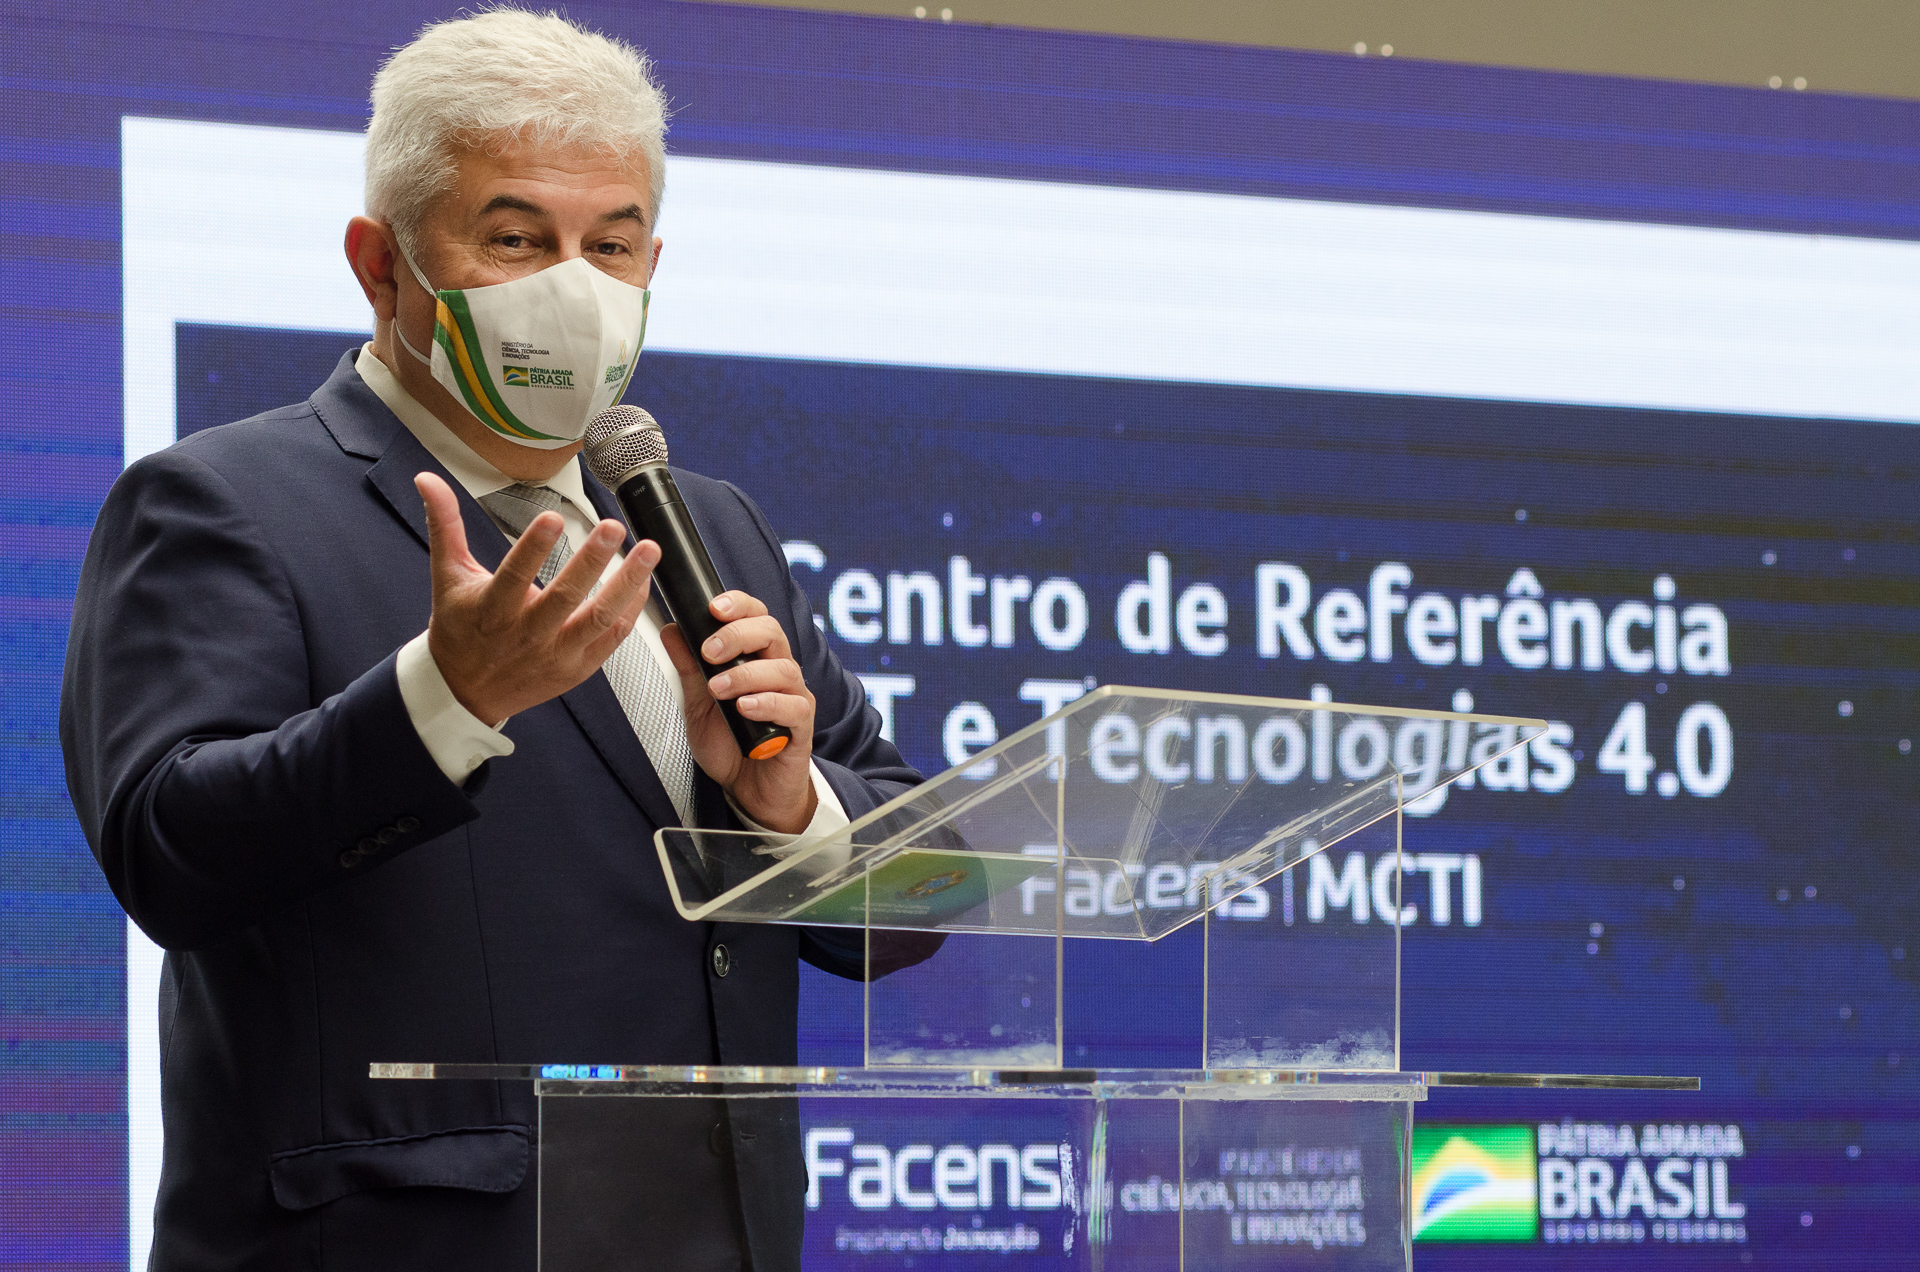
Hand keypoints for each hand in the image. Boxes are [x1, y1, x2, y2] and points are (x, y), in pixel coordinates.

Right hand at [416, 472, 658, 723]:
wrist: (466, 692)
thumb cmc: (460, 630)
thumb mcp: (448, 578)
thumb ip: (445, 526)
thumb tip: (428, 480)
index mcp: (491, 610)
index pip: (514, 576)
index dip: (533, 547)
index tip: (553, 516)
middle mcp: (526, 635)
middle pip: (565, 598)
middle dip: (592, 560)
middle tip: (612, 527)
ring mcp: (556, 654)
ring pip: (598, 619)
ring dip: (627, 584)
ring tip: (648, 550)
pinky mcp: (577, 668)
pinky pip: (612, 638)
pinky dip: (631, 610)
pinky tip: (643, 582)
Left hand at [661, 591, 816, 833]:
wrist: (748, 790)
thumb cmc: (730, 744)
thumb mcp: (697, 703)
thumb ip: (689, 667)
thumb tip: (672, 629)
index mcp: (757, 658)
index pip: (757, 616)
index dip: (740, 605)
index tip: (714, 608)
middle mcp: (779, 671)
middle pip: (772, 632)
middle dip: (738, 635)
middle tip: (710, 652)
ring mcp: (793, 698)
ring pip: (783, 668)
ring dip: (746, 675)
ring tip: (719, 689)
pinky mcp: (801, 727)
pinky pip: (794, 706)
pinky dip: (768, 704)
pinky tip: (746, 709)